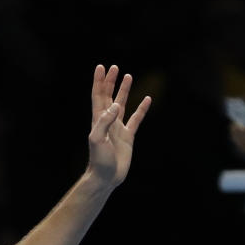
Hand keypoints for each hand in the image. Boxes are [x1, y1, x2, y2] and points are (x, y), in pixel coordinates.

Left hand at [87, 64, 151, 186]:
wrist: (105, 177)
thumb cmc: (98, 160)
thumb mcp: (97, 140)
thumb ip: (105, 122)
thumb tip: (116, 105)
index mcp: (98, 120)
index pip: (98, 96)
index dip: (99, 81)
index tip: (101, 67)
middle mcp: (107, 121)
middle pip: (109, 96)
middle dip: (110, 82)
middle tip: (114, 67)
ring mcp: (118, 128)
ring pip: (122, 104)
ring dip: (124, 91)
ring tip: (128, 76)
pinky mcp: (128, 136)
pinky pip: (136, 119)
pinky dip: (141, 109)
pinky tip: (147, 99)